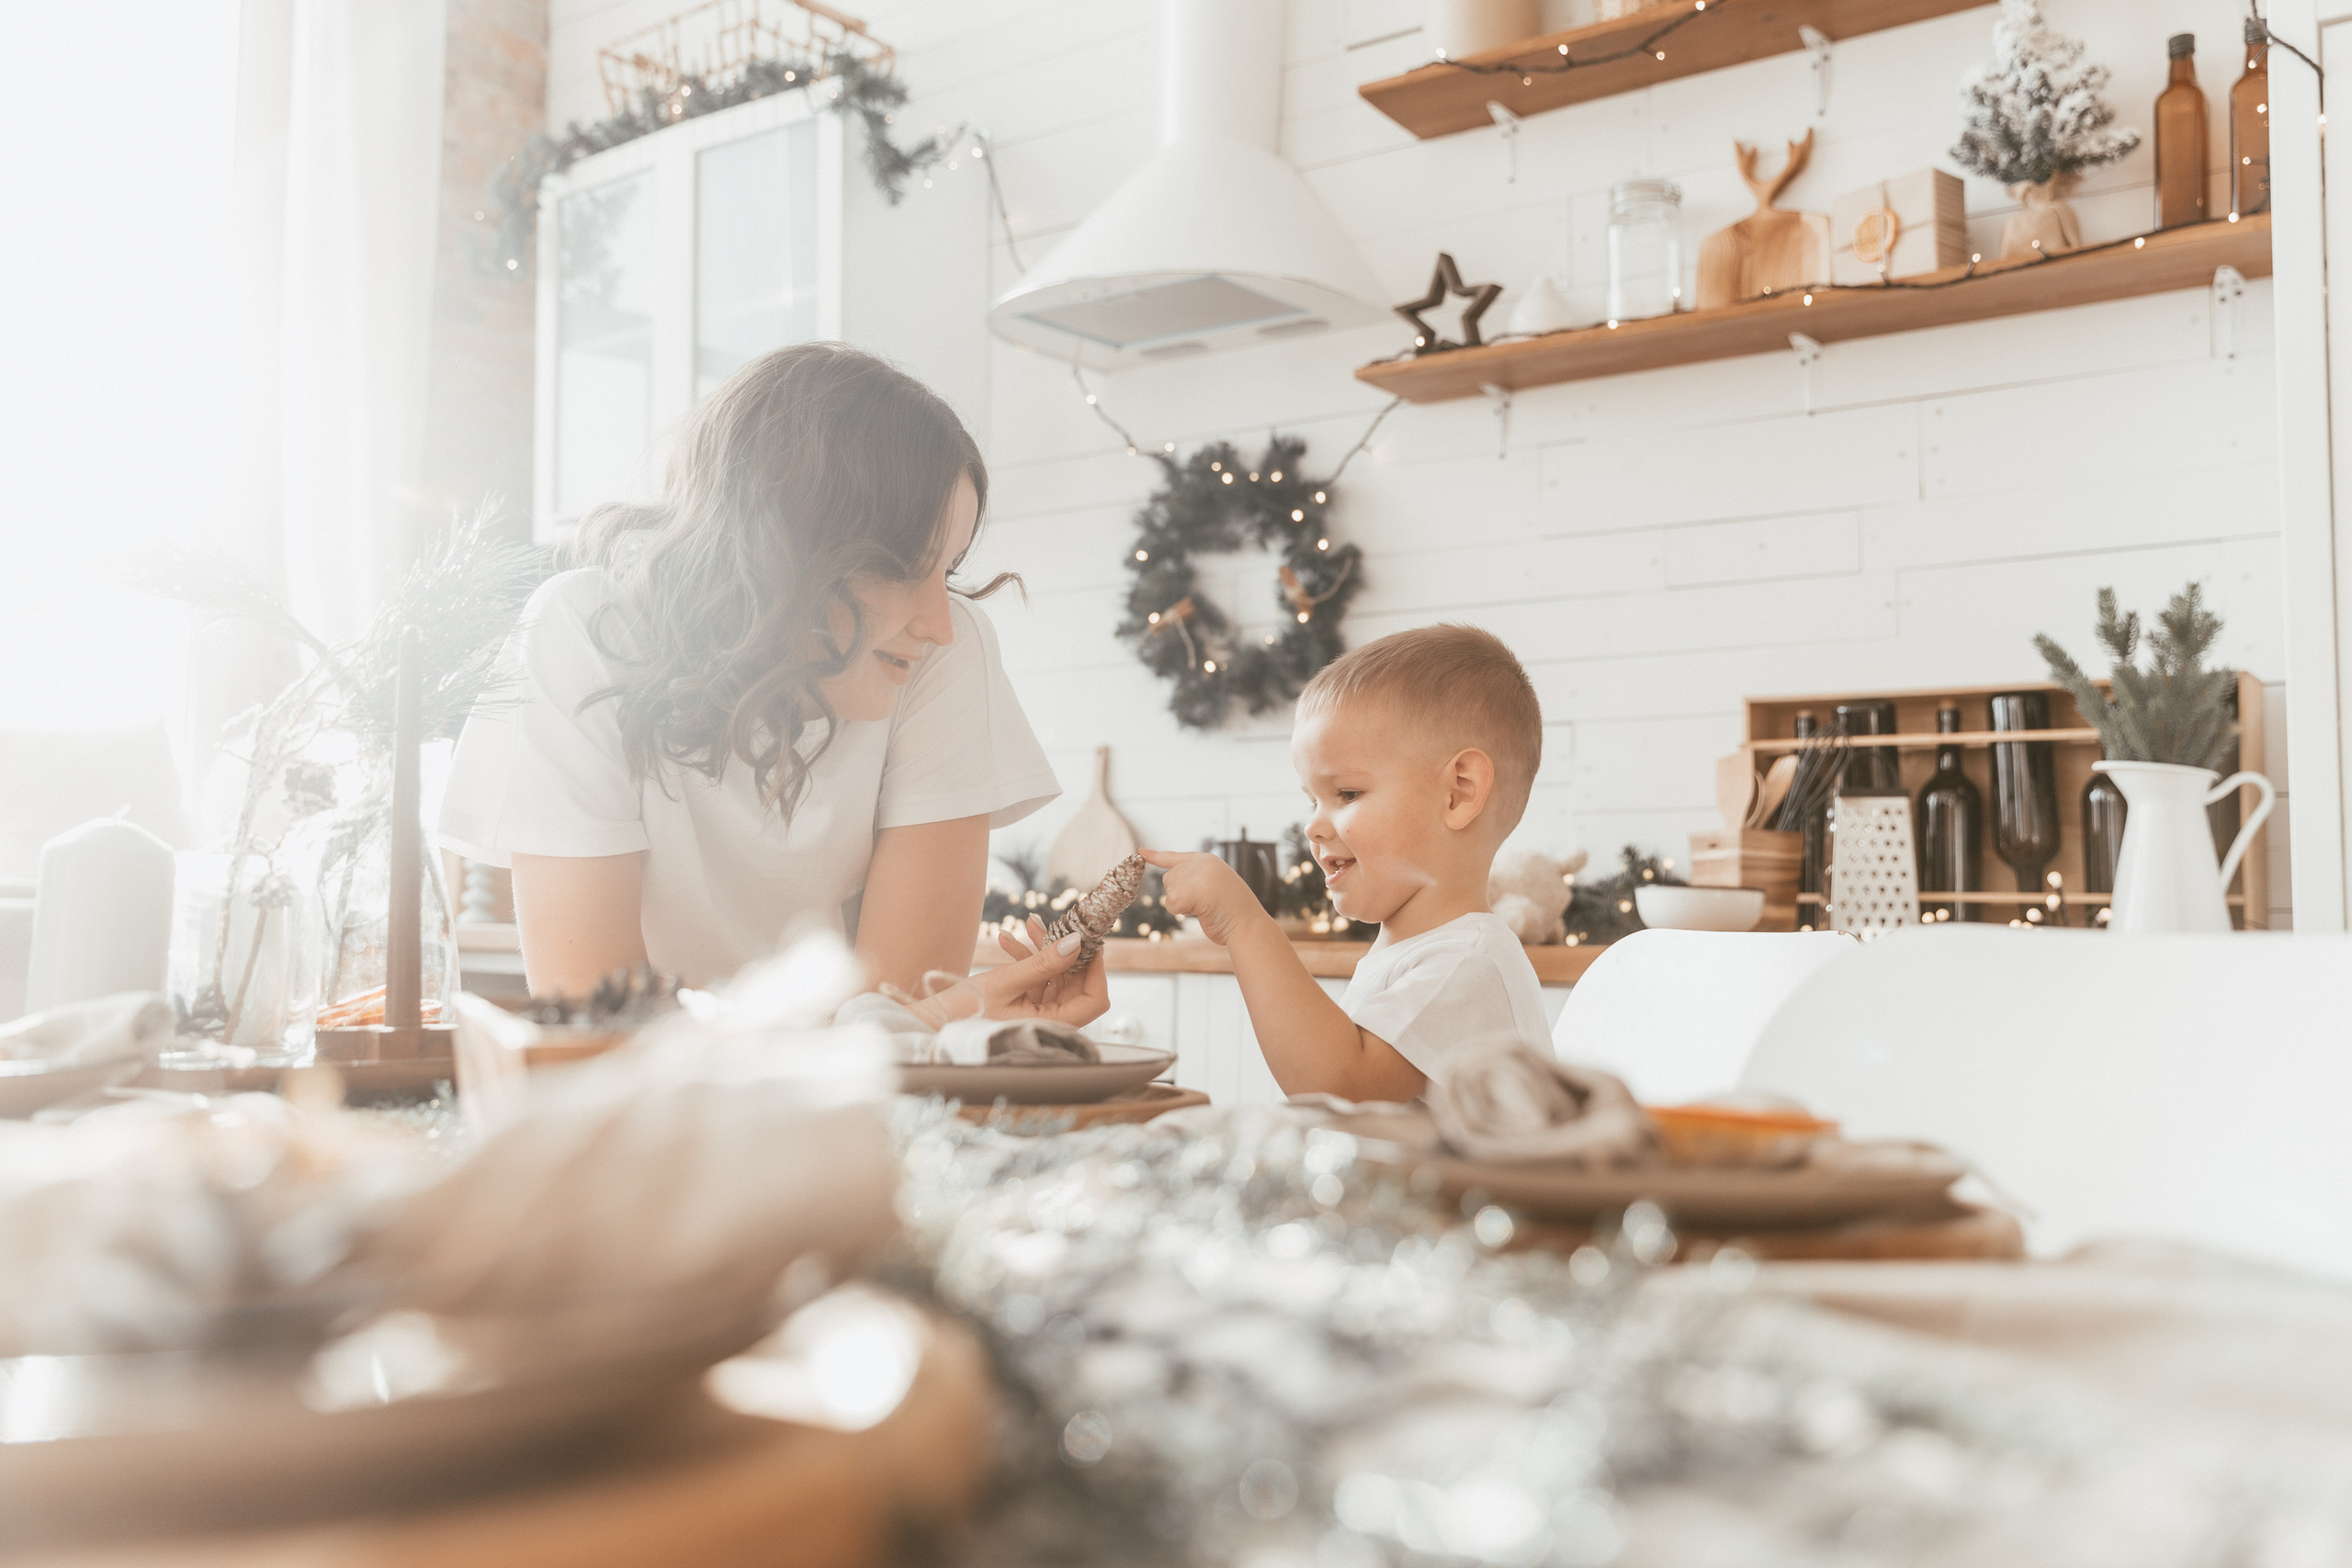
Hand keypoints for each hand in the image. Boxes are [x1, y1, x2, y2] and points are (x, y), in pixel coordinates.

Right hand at [940, 914, 1109, 1026]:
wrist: (930, 1025)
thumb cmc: (963, 1012)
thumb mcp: (1005, 982)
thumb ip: (1043, 963)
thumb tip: (1078, 943)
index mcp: (1050, 1025)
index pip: (1094, 999)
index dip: (1096, 968)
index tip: (1089, 938)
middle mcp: (1049, 1022)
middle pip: (1075, 983)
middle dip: (1065, 950)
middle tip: (1056, 922)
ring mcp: (1036, 1013)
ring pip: (1055, 977)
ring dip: (1042, 950)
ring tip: (1027, 923)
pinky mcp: (1022, 1005)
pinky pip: (1036, 980)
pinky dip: (1026, 959)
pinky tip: (1006, 940)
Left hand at [1139, 850, 1269, 945]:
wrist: (1246, 923)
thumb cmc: (1233, 912)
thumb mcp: (1214, 888)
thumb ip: (1196, 882)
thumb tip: (1174, 894)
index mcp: (1207, 861)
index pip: (1175, 857)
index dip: (1156, 856)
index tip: (1141, 851)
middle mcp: (1200, 863)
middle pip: (1169, 880)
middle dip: (1182, 896)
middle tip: (1207, 902)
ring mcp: (1195, 873)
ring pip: (1170, 892)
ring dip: (1184, 904)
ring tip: (1208, 906)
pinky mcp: (1187, 889)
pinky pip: (1171, 903)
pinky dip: (1183, 911)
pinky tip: (1202, 910)